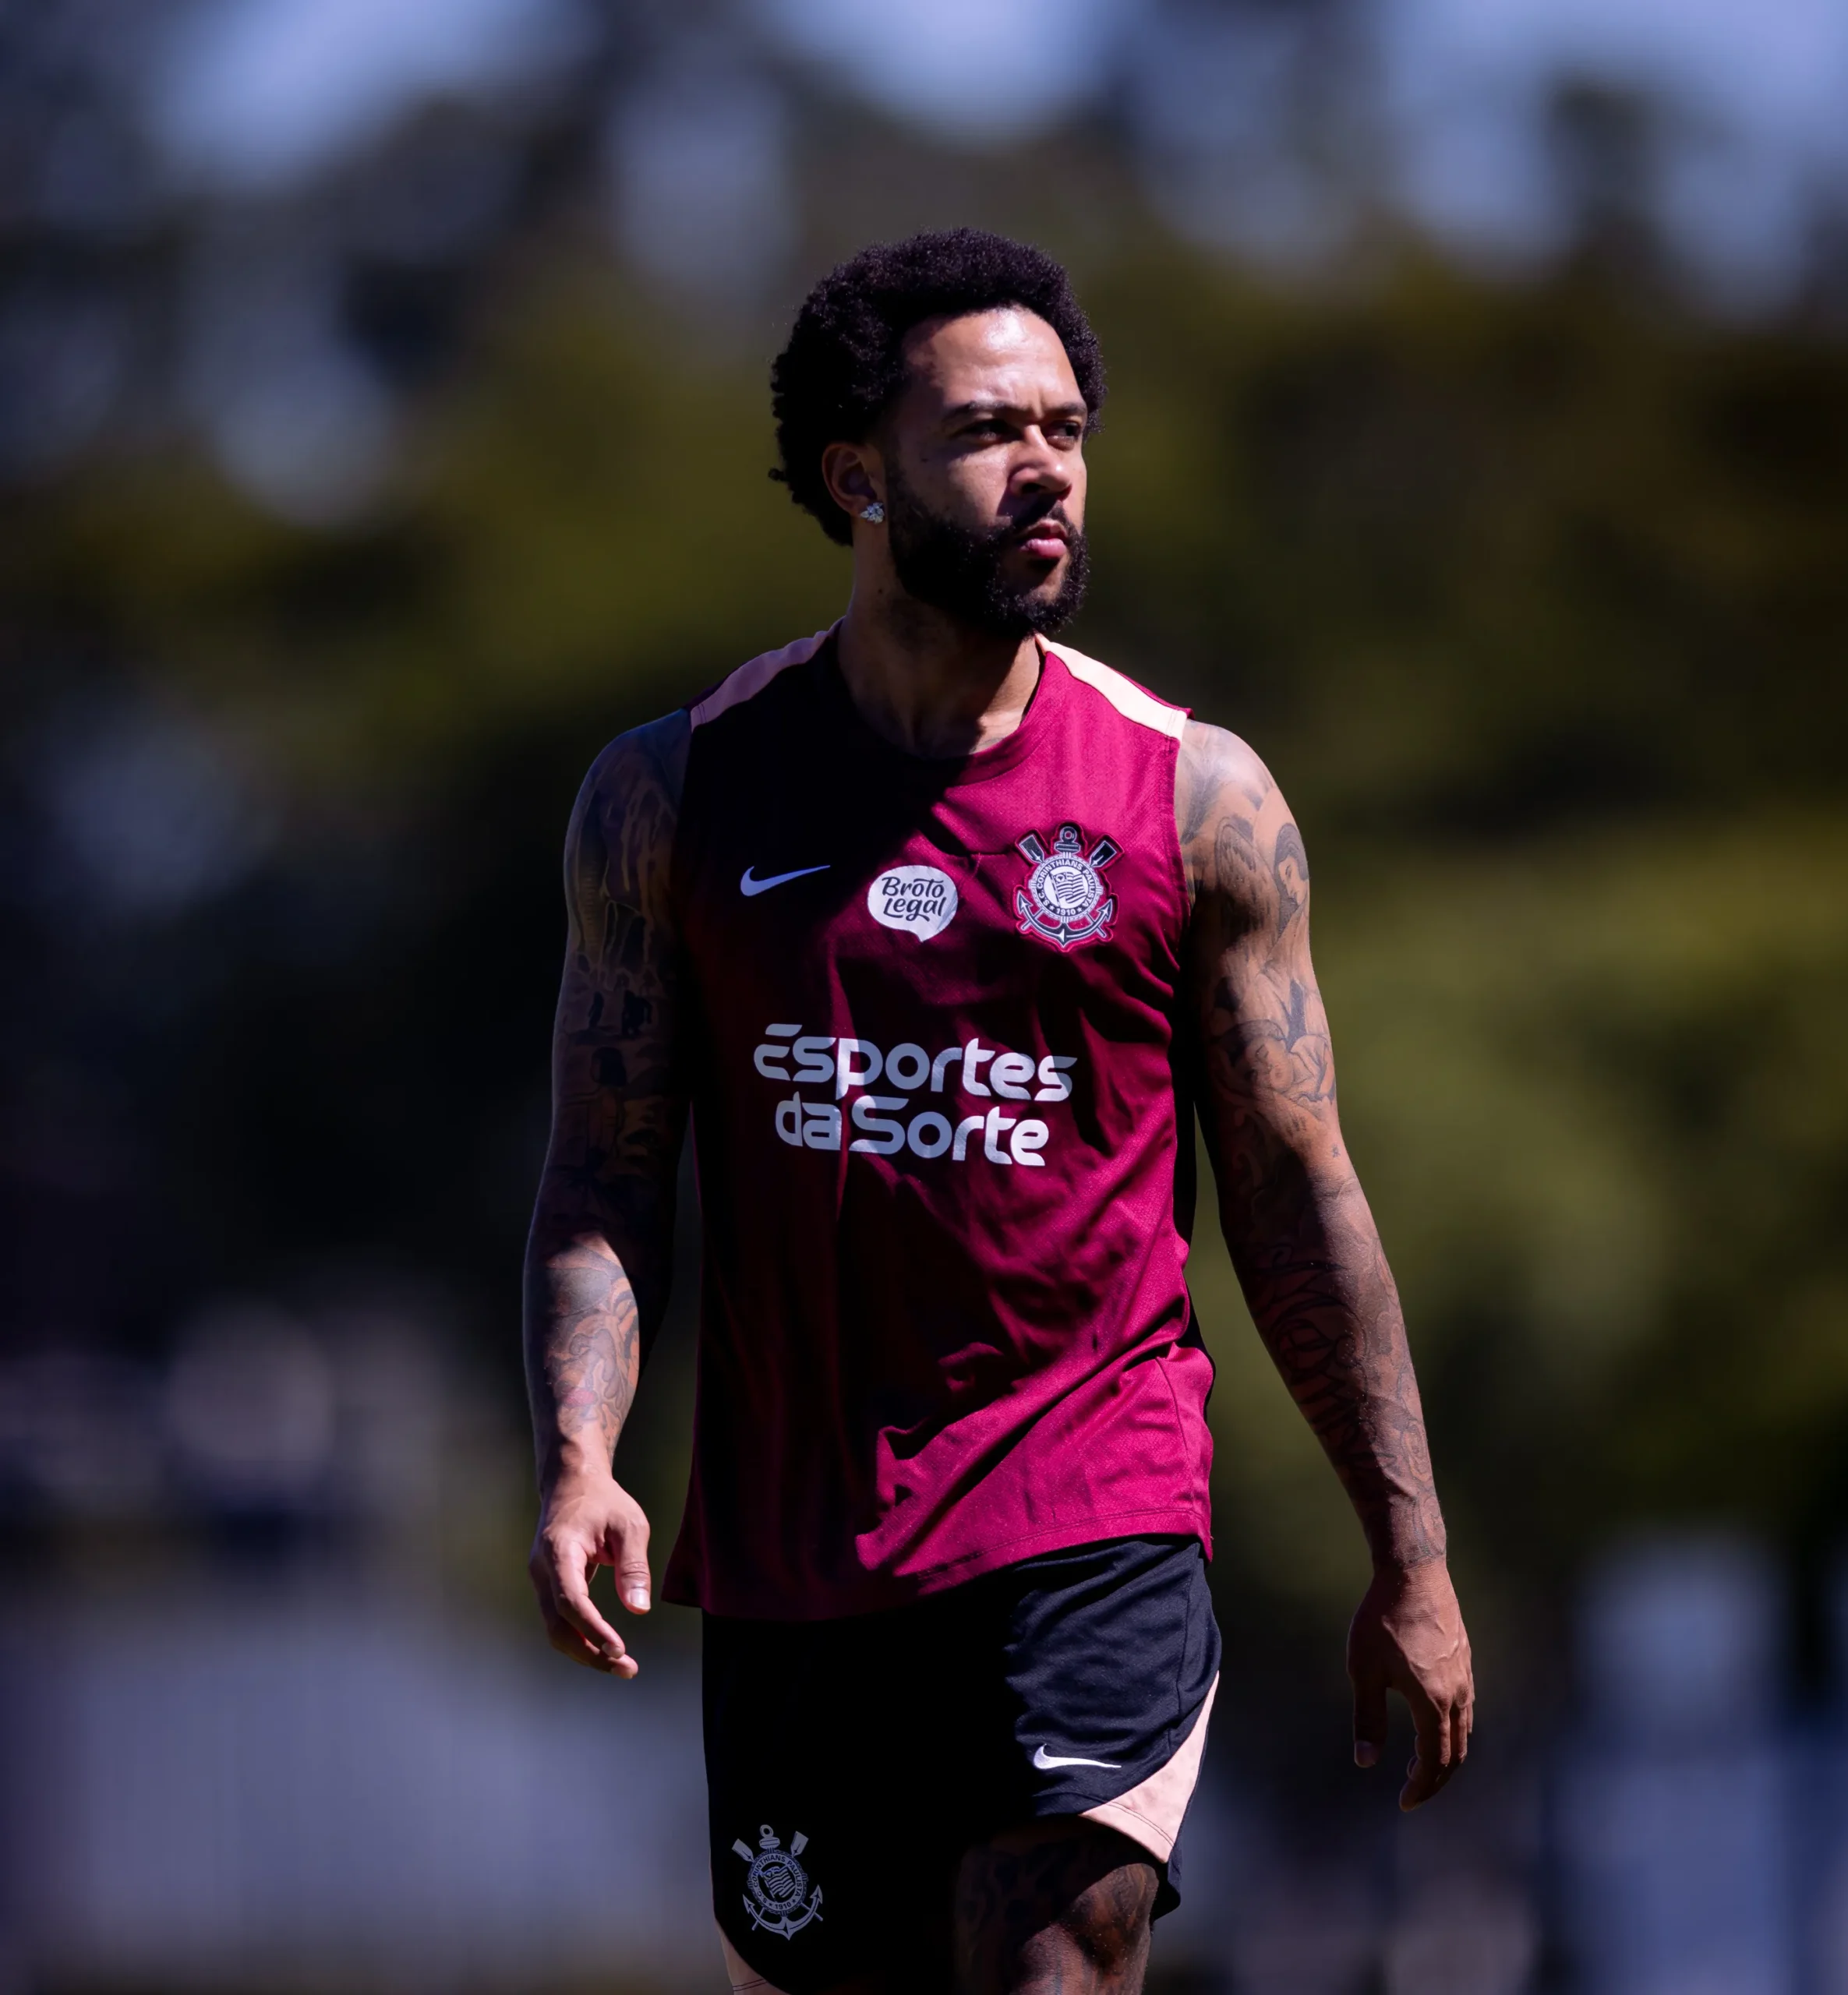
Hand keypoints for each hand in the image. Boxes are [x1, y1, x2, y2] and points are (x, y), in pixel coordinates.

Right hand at [528, 1468, 652, 1676]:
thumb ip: (634, 1566)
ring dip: (585, 1651)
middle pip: (557, 1625)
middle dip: (590, 1652)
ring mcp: (541, 1580)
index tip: (618, 1649)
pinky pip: (560, 1621)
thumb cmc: (604, 1502)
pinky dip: (581, 1638)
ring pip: (555, 1629)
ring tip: (622, 1666)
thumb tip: (639, 1609)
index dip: (592, 1628)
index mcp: (559, 1550)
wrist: (572, 1484)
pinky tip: (606, 1648)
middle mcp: (542, 1569)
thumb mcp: (629, 1524)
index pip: (570, 1599)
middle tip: (627, 1668)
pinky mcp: (548, 1587)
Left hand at [1347, 1558, 1473, 1809]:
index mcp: (1433, 1702)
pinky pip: (1465, 1709)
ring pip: (1463, 1732)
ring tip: (1418, 1765)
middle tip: (1413, 1793)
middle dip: (1435, 1780)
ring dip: (1445, 1755)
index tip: (1404, 1804)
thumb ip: (1368, 1719)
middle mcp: (1457, 1695)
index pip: (1434, 1761)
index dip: (1420, 1788)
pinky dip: (1452, 1730)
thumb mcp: (1364, 1670)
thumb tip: (1365, 1762)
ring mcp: (1465, 1677)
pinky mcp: (1464, 1661)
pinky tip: (1431, 1725)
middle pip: (1455, 1754)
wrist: (1413, 1572)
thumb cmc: (1381, 1620)